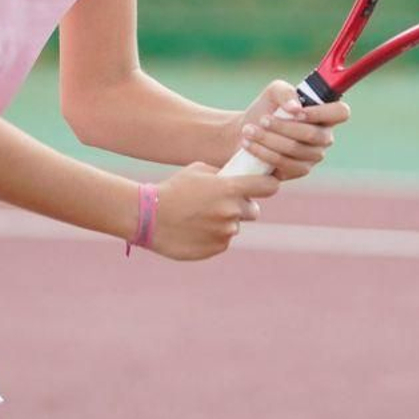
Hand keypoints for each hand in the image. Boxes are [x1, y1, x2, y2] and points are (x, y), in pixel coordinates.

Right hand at [150, 163, 279, 259]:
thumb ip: (222, 174)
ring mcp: (225, 232)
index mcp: (229, 189)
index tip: (268, 185)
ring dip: (224, 222)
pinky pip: (222, 241)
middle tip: (225, 204)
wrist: (148, 217)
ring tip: (200, 217)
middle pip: (253, 211)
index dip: (269, 185)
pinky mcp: (216, 248)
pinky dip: (213, 236)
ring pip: (234, 227)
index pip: (268, 187)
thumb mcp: (197, 170)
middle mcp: (232, 211)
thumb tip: (236, 176)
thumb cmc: (172, 189)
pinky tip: (194, 229)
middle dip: (243, 207)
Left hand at [233, 79, 351, 181]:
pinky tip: (249, 144)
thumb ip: (285, 92)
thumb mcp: (273, 92)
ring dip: (268, 139)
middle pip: (313, 134)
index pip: (341, 112)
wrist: (246, 132)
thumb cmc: (266, 108)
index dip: (321, 113)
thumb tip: (295, 107)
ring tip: (248, 130)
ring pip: (296, 149)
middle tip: (262, 119)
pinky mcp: (299, 170)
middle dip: (283, 126)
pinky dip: (263, 152)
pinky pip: (284, 163)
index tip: (297, 112)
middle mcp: (324, 136)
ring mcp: (313, 156)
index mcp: (325, 114)